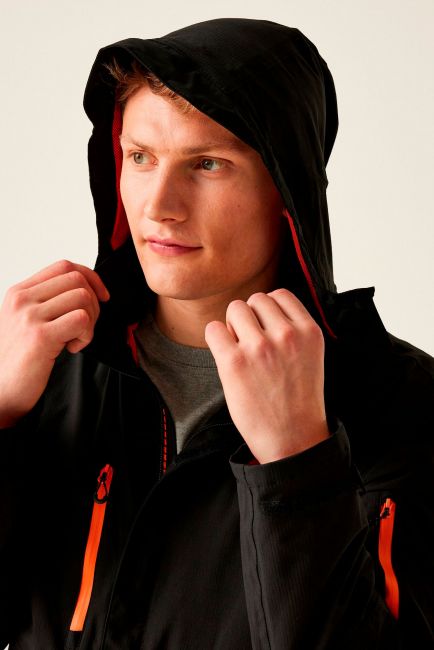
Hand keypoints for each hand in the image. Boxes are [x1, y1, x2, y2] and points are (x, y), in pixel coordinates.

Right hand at [0, 260, 109, 427]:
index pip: (64, 266)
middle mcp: (22, 299)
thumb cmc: (20, 359)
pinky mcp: (40, 336)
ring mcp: (30, 316)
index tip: (101, 297)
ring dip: (90, 322)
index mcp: (18, 291)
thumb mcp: (25, 321)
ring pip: (83, 298)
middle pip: (77, 279)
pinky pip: (82, 320)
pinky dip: (86, 336)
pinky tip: (71, 349)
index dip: (91, 278)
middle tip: (85, 327)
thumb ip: (46, 302)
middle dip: (93, 303)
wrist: (0, 391)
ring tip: (75, 340)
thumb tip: (86, 288)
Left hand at [205, 289, 328, 462]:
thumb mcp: (310, 356)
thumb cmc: (298, 400)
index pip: (280, 295)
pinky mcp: (234, 362)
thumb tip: (260, 307)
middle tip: (252, 343)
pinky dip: (216, 338)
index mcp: (309, 331)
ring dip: (233, 326)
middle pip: (255, 299)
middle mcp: (286, 334)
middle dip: (250, 317)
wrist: (292, 439)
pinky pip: (213, 329)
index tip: (266, 329)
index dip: (268, 310)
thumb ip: (292, 329)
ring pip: (234, 309)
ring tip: (240, 350)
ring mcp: (259, 347)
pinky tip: (226, 356)